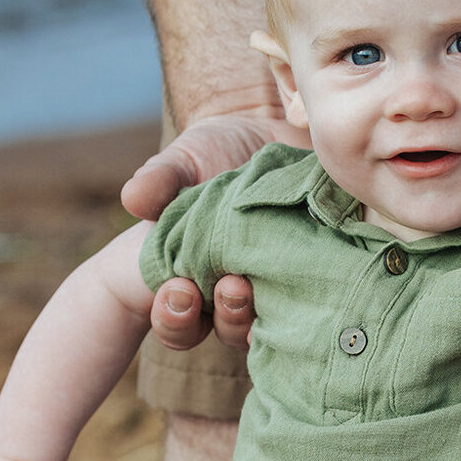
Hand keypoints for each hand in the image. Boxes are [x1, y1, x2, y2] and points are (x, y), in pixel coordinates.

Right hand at [121, 108, 303, 350]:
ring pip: (280, 326)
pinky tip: (320, 266)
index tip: (177, 289)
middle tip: (233, 284)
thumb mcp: (184, 162)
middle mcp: (240, 293)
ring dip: (274, 310)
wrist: (274, 127)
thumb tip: (133, 199)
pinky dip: (321, 288)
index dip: (174, 318)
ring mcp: (284, 286)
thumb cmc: (217, 153)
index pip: (179, 324)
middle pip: (233, 332)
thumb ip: (160, 181)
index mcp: (197, 281)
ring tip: (267, 279)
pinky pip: (326, 297)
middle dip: (230, 317)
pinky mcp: (324, 268)